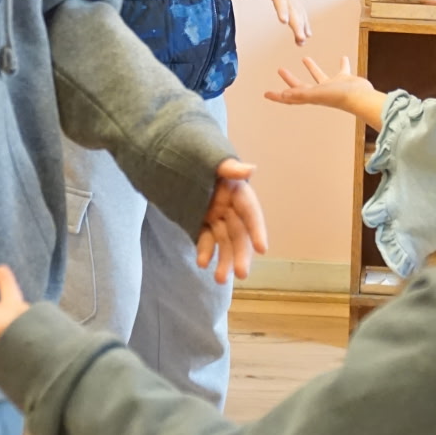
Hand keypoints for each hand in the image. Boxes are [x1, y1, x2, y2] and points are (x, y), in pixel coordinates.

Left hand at [195, 157, 268, 284]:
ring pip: (224, 242)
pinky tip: (202, 263)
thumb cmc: (196, 154)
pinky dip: (205, 251)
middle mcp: (230, 206)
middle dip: (240, 254)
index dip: (258, 230)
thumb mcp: (212, 159)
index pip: (251, 213)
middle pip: (239, 234)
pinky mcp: (203, 222)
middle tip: (241, 275)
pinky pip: (206, 239)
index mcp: (238, 191)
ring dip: (224, 260)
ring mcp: (217, 216)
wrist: (172, 157)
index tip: (263, 249)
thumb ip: (230, 167)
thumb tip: (251, 169)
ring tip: (220, 280)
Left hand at [236, 0, 309, 44]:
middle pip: (291, 4)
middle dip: (297, 22)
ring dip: (301, 24)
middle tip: (300, 38)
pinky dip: (303, 20)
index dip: (281, 8)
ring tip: (302, 40)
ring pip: (297, 7)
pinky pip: (298, 7)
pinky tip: (307, 32)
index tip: (285, 21)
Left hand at [266, 54, 386, 128]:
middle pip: (300, 86)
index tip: (266, 94)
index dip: (277, 96)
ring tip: (304, 58)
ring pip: (319, 75)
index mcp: (311, 96)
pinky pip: (342, 69)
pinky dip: (342, 64)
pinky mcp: (345, 79)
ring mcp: (333, 86)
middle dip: (290, 78)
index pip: (290, 97)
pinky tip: (342, 57)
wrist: (361, 97)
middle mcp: (320, 92)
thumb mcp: (317, 93)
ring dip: (311, 68)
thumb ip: (301, 94)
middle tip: (280, 69)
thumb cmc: (340, 97)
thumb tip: (283, 95)